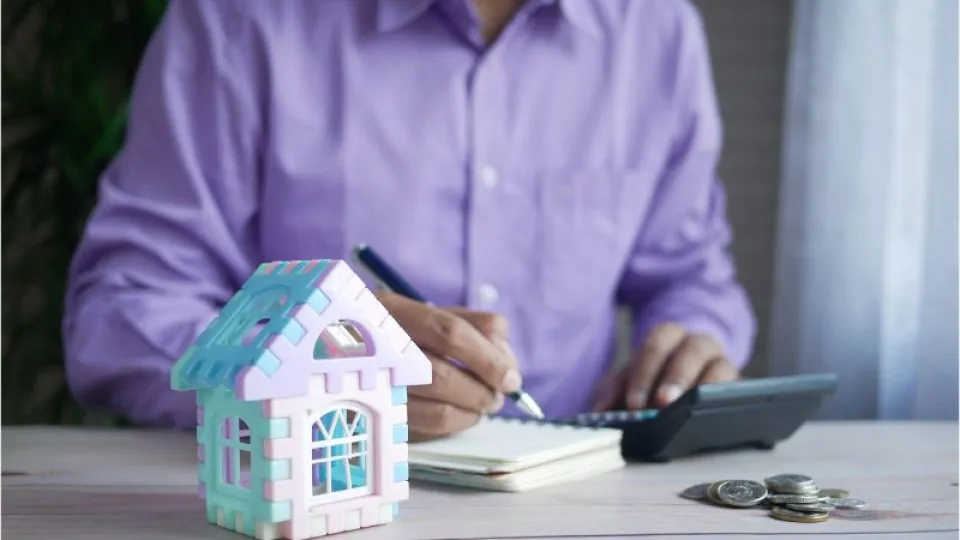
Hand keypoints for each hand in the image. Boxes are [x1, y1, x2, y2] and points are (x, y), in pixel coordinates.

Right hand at [375, 291, 521, 441]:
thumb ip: (474, 324)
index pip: (449, 334)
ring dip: (472, 412)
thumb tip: (504, 355)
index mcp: (393, 312)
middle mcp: (376, 349)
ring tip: (485, 404)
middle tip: (500, 395)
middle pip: (441, 376)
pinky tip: (462, 414)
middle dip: (482, 390)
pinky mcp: (379, 417)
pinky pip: (426, 431)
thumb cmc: (399, 328)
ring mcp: (374, 388)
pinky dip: (455, 426)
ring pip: (435, 411)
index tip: (511, 377)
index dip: (487, 358)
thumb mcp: (430, 312)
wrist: (340, 346)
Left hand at [593, 322, 737, 410]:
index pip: (658, 341)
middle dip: (677, 376)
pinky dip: (728, 402)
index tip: (634, 405)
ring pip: (723, 366)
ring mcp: (722, 366)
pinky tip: (714, 421)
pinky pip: (739, 392)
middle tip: (662, 405)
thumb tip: (599, 413)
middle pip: (693, 349)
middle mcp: (699, 345)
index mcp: (669, 337)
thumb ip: (610, 393)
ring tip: (690, 413)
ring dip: (706, 388)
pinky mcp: (737, 391)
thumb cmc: (649, 384)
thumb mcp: (626, 384)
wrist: (679, 392)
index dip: (646, 371)